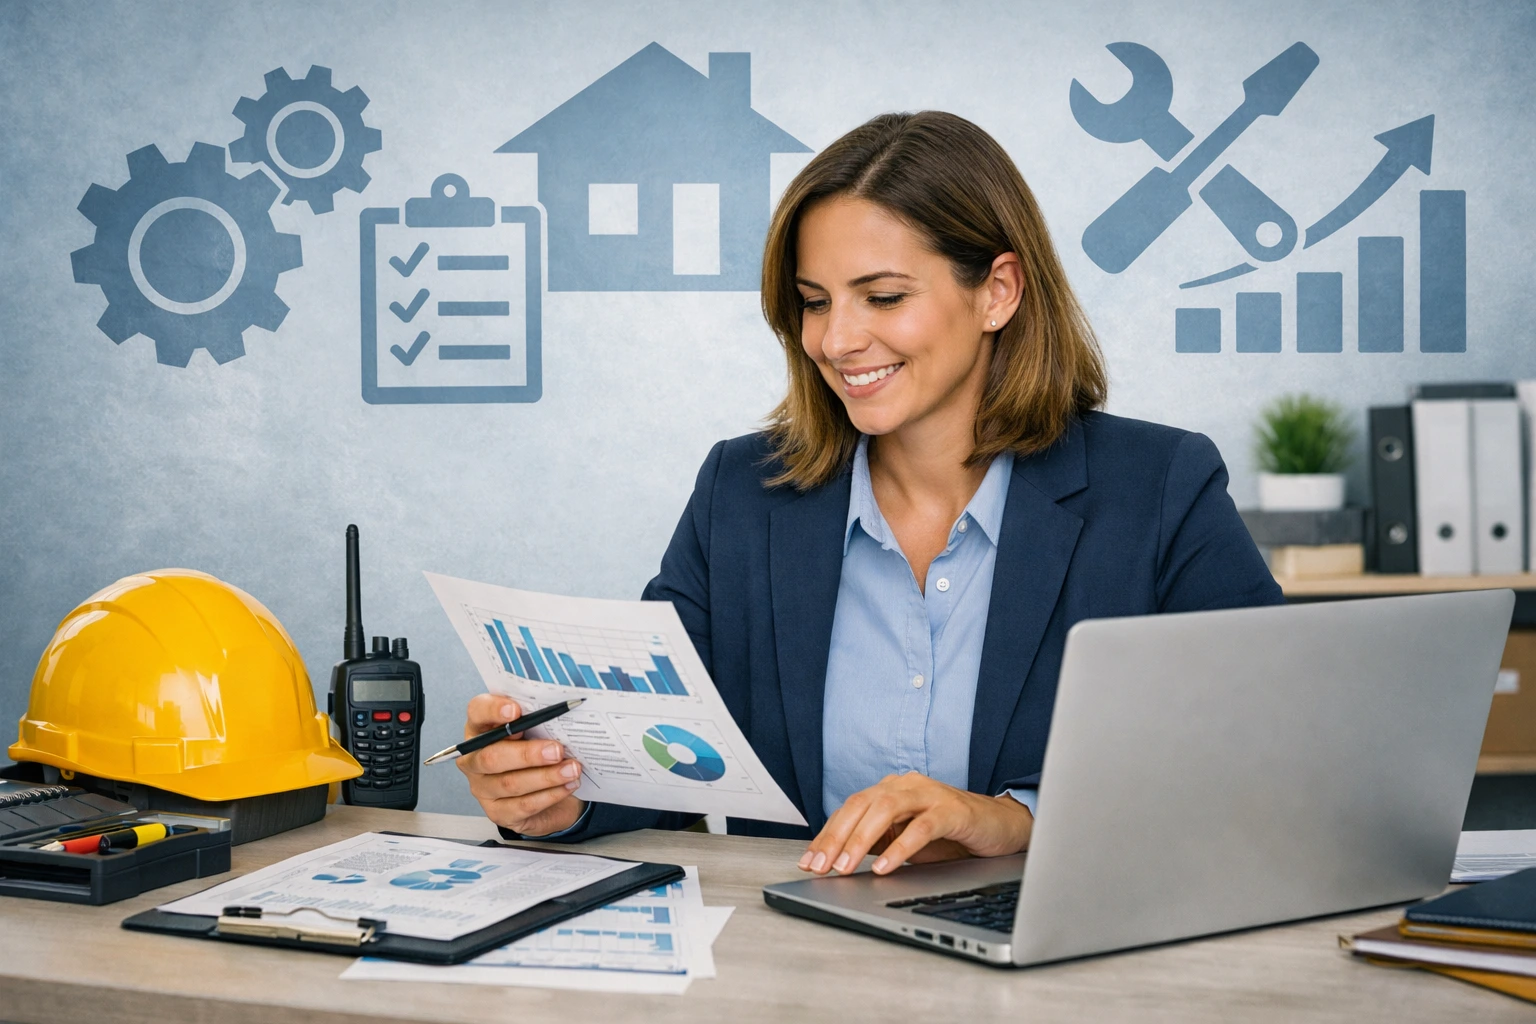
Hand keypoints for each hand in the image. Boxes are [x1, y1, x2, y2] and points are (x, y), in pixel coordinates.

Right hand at [458, 695, 585, 836]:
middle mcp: (475, 758)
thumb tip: (559, 710)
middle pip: (492, 756)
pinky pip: (523, 805)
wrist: (548, 788)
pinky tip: (568, 786)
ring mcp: (483, 788)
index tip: (516, 710)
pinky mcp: (498, 812)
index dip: (493, 710)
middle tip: (557, 750)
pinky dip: (549, 795)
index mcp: (481, 728)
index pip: (477, 712)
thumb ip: (539, 717)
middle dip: (527, 754)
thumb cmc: (540, 748)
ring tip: (572, 769)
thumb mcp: (539, 727)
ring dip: (546, 776)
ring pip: (510, 784)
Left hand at [798, 772, 1032, 875]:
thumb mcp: (905, 839)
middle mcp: (905, 786)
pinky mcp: (952, 809)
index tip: (808, 862)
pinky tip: (884, 867)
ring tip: (845, 866)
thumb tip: (838, 862)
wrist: (999, 826)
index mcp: (890, 790)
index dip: (826, 835)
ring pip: (885, 810)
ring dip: (860, 840)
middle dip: (835, 837)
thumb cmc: (949, 833)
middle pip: (860, 805)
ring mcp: (929, 794)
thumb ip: (876, 843)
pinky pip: (921, 827)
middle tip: (820, 866)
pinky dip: (900, 848)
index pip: (849, 809)